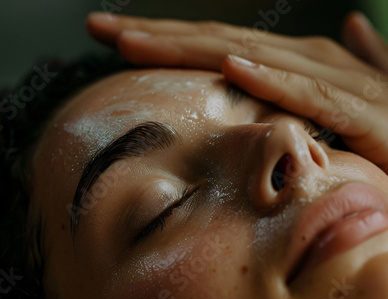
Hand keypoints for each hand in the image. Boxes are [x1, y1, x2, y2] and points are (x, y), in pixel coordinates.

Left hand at [86, 12, 387, 173]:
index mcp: (293, 62)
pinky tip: (234, 68)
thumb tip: (351, 27)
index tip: (113, 38)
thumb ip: (335, 72)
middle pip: (218, 43)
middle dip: (155, 36)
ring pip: (249, 58)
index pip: (216, 45)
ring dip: (190, 48)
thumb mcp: (348, 103)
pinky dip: (271, 79)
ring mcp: (332, 81)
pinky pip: (310, 94)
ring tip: (133, 42)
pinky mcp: (362, 111)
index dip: (165, 39)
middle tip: (98, 28)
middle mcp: (305, 60)